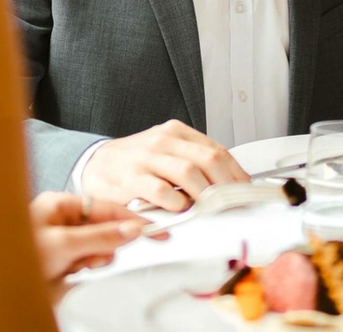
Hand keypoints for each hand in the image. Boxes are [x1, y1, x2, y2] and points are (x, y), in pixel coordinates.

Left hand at [29, 192, 148, 280]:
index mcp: (60, 205)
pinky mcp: (59, 263)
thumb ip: (101, 236)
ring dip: (90, 261)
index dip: (131, 220)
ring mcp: (60, 243)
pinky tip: (66, 274)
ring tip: (71, 267)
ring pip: (94, 251)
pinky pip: (83, 266)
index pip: (106, 208)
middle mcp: (60, 221)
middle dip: (101, 247)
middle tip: (90, 257)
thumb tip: (130, 230)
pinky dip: (81, 271)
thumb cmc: (13, 253)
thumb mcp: (64, 243)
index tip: (154, 230)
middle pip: (102, 231)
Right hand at [81, 120, 250, 210]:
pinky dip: (175, 202)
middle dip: (227, 184)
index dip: (236, 173)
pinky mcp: (131, 177)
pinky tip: (181, 210)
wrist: (96, 164)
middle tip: (235, 203)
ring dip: (205, 194)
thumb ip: (194, 163)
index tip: (247, 191)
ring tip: (212, 208)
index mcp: (176, 132)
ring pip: (188, 172)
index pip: (217, 149)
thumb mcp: (167, 152)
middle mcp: (163, 140)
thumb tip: (229, 186)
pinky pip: (160, 190)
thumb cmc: (136, 163)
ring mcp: (147, 157)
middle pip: (208, 159)